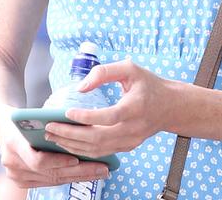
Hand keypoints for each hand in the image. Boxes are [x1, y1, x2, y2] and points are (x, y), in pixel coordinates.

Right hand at [0, 111, 109, 188]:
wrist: (3, 126)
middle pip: (50, 172)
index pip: (38, 160)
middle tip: (102, 168)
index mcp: (13, 142)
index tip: (77, 159)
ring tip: (100, 172)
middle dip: (79, 172)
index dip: (59, 162)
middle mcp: (11, 163)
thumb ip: (51, 123)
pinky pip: (49, 182)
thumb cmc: (25, 118)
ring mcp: (15, 175)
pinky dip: (68, 178)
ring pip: (52, 180)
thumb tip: (85, 126)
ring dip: (78, 177)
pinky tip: (86, 174)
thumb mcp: (34, 115)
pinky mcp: (22, 182)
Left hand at [46, 60, 171, 157]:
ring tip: (53, 136)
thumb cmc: (149, 84)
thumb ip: (104, 72)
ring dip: (73, 144)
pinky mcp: (128, 147)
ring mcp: (131, 141)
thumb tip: (80, 87)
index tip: (67, 112)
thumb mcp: (130, 68)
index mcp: (136, 107)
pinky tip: (69, 142)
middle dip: (70, 134)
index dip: (86, 117)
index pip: (108, 117)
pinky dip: (83, 149)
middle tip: (50, 128)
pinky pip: (102, 152)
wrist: (171, 106)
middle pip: (98, 138)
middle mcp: (134, 128)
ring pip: (97, 149)